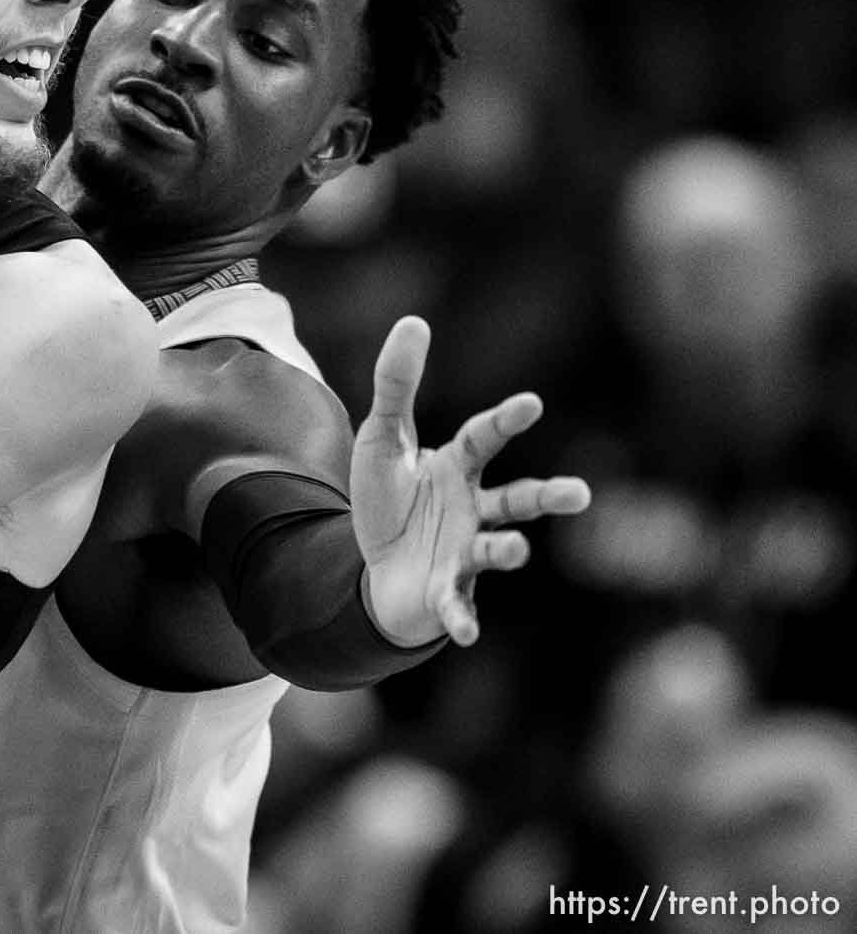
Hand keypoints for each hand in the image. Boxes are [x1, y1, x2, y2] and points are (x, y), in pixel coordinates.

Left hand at [350, 316, 589, 647]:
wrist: (373, 566)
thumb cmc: (389, 498)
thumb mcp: (381, 437)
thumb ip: (396, 383)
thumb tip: (415, 320)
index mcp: (458, 467)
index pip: (483, 438)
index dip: (505, 421)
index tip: (532, 403)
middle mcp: (474, 509)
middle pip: (517, 500)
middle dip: (547, 496)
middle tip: (581, 494)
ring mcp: (465, 552)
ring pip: (496, 550)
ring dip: (507, 552)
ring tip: (517, 552)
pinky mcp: (447, 591)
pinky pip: (460, 605)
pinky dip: (463, 618)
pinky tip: (466, 634)